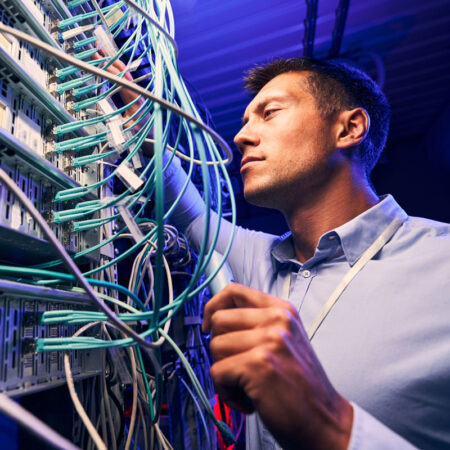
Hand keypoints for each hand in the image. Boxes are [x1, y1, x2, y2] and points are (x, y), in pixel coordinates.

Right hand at [91, 50, 153, 155]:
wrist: (152, 137)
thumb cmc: (141, 135)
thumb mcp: (130, 131)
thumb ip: (121, 125)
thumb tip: (110, 120)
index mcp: (136, 100)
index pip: (123, 81)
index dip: (112, 71)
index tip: (100, 63)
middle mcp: (137, 92)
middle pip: (124, 72)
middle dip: (110, 59)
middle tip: (97, 48)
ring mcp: (136, 92)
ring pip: (124, 72)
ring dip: (112, 61)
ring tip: (100, 50)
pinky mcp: (133, 93)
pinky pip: (124, 77)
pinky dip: (115, 68)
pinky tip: (107, 62)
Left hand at [202, 282, 352, 449]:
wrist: (324, 420)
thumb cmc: (300, 385)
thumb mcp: (285, 339)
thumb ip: (256, 323)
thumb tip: (216, 317)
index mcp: (281, 310)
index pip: (234, 291)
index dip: (213, 306)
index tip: (209, 324)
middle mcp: (277, 320)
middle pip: (219, 320)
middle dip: (220, 347)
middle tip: (239, 366)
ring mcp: (269, 340)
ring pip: (215, 347)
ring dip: (224, 373)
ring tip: (247, 385)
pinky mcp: (259, 364)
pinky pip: (217, 373)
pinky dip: (226, 392)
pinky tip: (249, 399)